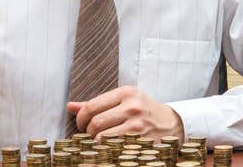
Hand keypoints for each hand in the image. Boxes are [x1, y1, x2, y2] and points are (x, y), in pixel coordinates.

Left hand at [67, 85, 183, 140]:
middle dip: (87, 132)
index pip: (91, 106)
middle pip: (95, 123)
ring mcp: (137, 126)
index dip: (80, 118)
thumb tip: (70, 106)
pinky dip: (106, 149)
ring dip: (96, 143)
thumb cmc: (143, 110)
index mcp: (126, 93)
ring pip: (102, 138)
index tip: (81, 124)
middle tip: (90, 134)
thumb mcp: (124, 100)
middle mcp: (132, 107)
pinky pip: (114, 148)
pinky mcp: (141, 141)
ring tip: (99, 141)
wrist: (172, 123)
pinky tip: (109, 147)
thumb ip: (97, 103)